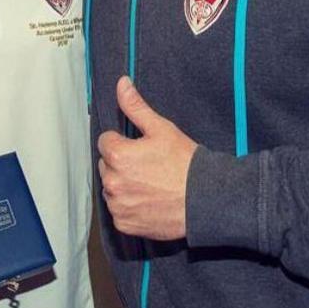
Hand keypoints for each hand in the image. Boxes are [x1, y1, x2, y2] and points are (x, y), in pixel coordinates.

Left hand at [97, 76, 197, 240]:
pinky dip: (129, 206)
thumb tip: (121, 84)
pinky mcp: (125, 223)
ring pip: (111, 188)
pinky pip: (118, 211)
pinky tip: (148, 199)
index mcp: (117, 156)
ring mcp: (118, 205)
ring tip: (149, 183)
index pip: (105, 141)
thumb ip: (136, 107)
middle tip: (147, 165)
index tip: (140, 147)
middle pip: (106, 165)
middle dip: (121, 163)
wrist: (203, 200)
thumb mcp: (161, 129)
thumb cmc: (184, 163)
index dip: (122, 142)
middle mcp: (113, 182)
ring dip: (123, 185)